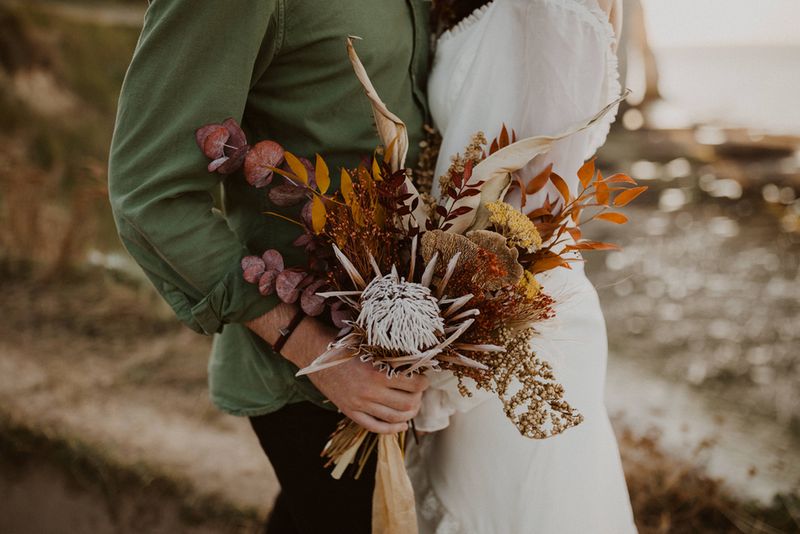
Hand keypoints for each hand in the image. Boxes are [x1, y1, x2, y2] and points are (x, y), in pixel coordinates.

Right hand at [308, 357, 428, 433]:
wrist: (317, 355)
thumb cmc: (346, 346)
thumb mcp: (370, 347)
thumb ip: (390, 357)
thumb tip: (415, 363)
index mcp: (377, 373)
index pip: (413, 385)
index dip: (423, 383)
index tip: (423, 379)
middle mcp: (370, 391)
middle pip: (407, 404)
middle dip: (418, 399)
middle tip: (418, 393)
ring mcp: (359, 404)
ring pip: (394, 417)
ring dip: (409, 414)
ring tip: (412, 407)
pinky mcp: (350, 412)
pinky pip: (375, 426)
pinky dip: (392, 429)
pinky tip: (401, 426)